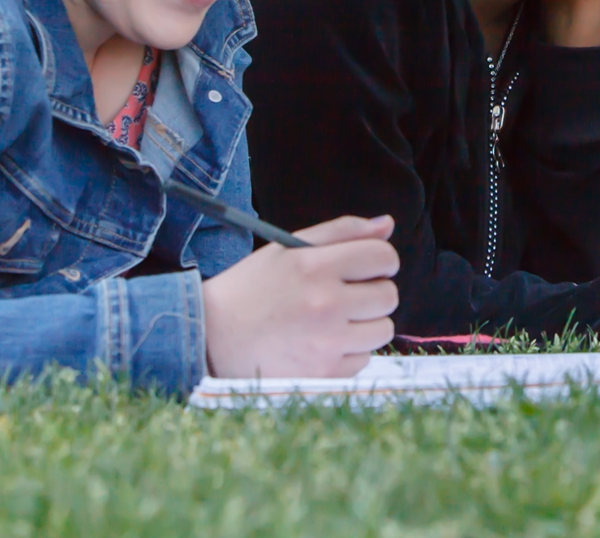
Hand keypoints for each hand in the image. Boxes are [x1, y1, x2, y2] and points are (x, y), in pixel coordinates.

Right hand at [200, 215, 399, 378]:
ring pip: (383, 330)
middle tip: (345, 296)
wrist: (210, 338)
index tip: (367, 268)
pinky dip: (349, 352)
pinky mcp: (324, 374)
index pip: (383, 257)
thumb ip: (341, 232)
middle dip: (373, 293)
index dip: (380, 261)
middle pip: (388, 296)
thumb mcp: (288, 248)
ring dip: (365, 325)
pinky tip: (322, 344)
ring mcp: (326, 343)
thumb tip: (387, 225)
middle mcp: (325, 305)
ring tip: (333, 321)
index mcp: (315, 267)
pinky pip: (363, 360)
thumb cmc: (251, 289)